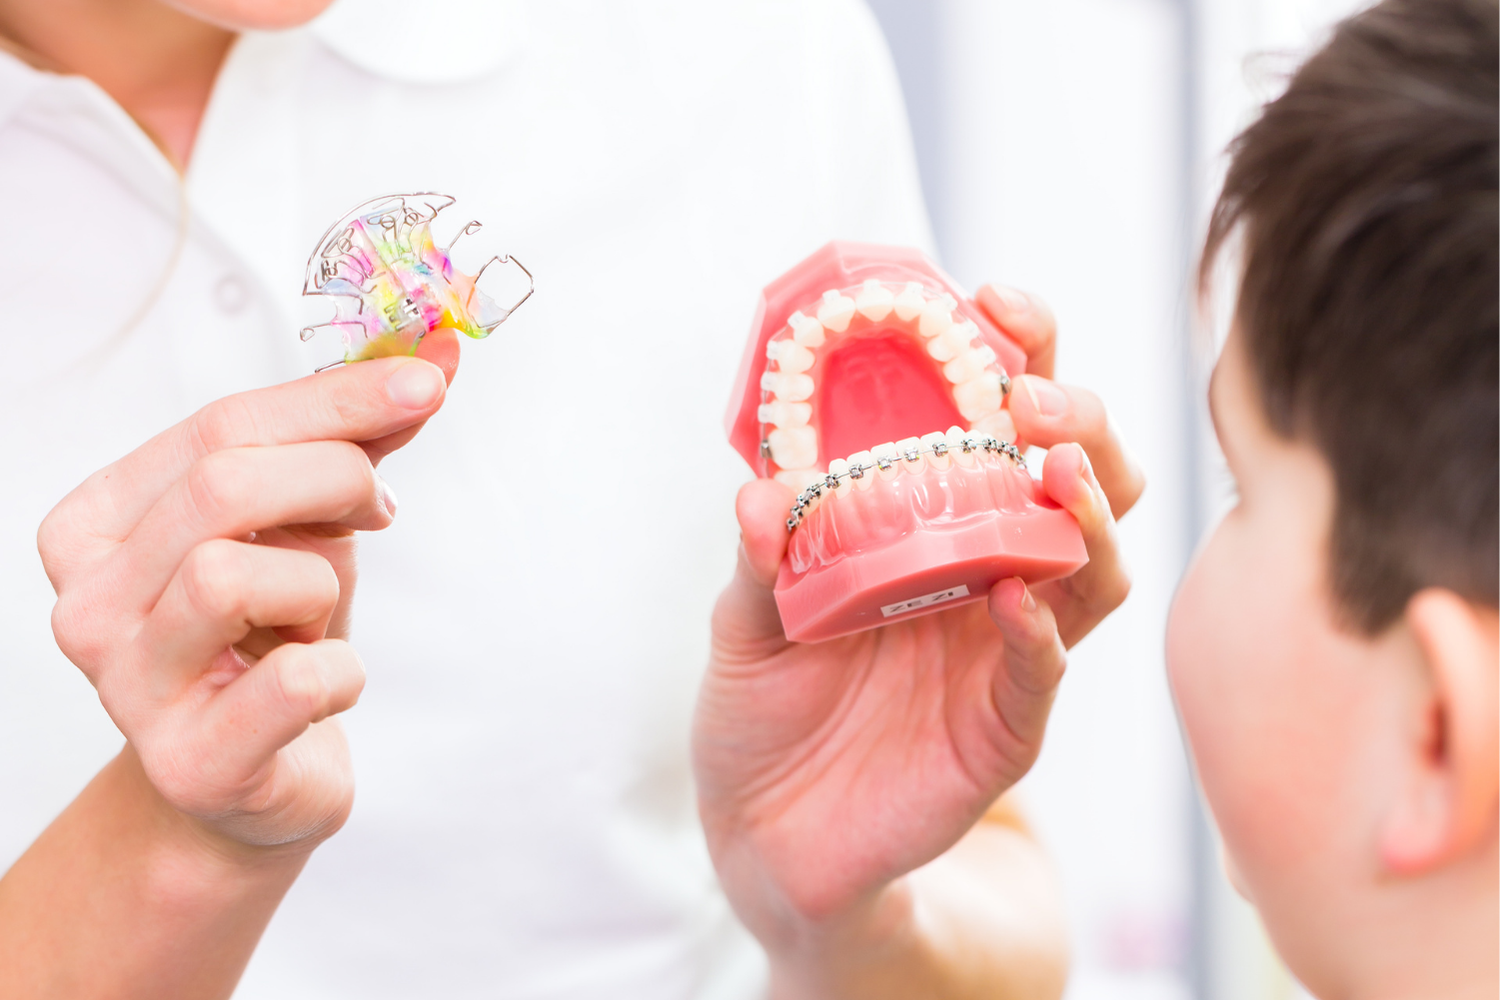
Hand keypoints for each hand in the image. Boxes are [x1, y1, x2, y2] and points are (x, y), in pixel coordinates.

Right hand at [37, 333, 459, 854]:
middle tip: (378, 512)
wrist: (256, 779)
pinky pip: (292, 680)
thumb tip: (433, 355)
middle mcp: (87, 603)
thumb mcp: (306, 525)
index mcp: (96, 525)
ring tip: (315, 618)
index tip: (423, 384)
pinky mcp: (191, 763)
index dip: (334, 400)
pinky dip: (340, 671)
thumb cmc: (271, 637)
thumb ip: (354, 441)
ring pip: (236, 576)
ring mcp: (128, 689)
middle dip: (336, 479)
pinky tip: (328, 683)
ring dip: (319, 585)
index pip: (217, 425)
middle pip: (222, 487)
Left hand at [691, 289, 1143, 989]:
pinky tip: (1016, 600)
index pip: (999, 425)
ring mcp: (1006, 651)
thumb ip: (759, 559)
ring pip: (1090, 566)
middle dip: (1075, 420)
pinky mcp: (1002, 729)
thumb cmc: (765, 713)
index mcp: (931, 529)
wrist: (769, 840)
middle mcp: (986, 576)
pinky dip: (1039, 634)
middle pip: (1078, 478)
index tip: (991, 298)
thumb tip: (760, 491)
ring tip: (1052, 470)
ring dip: (1085, 511)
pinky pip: (1042, 674)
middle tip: (1029, 394)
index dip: (1015, 355)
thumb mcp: (745, 624)